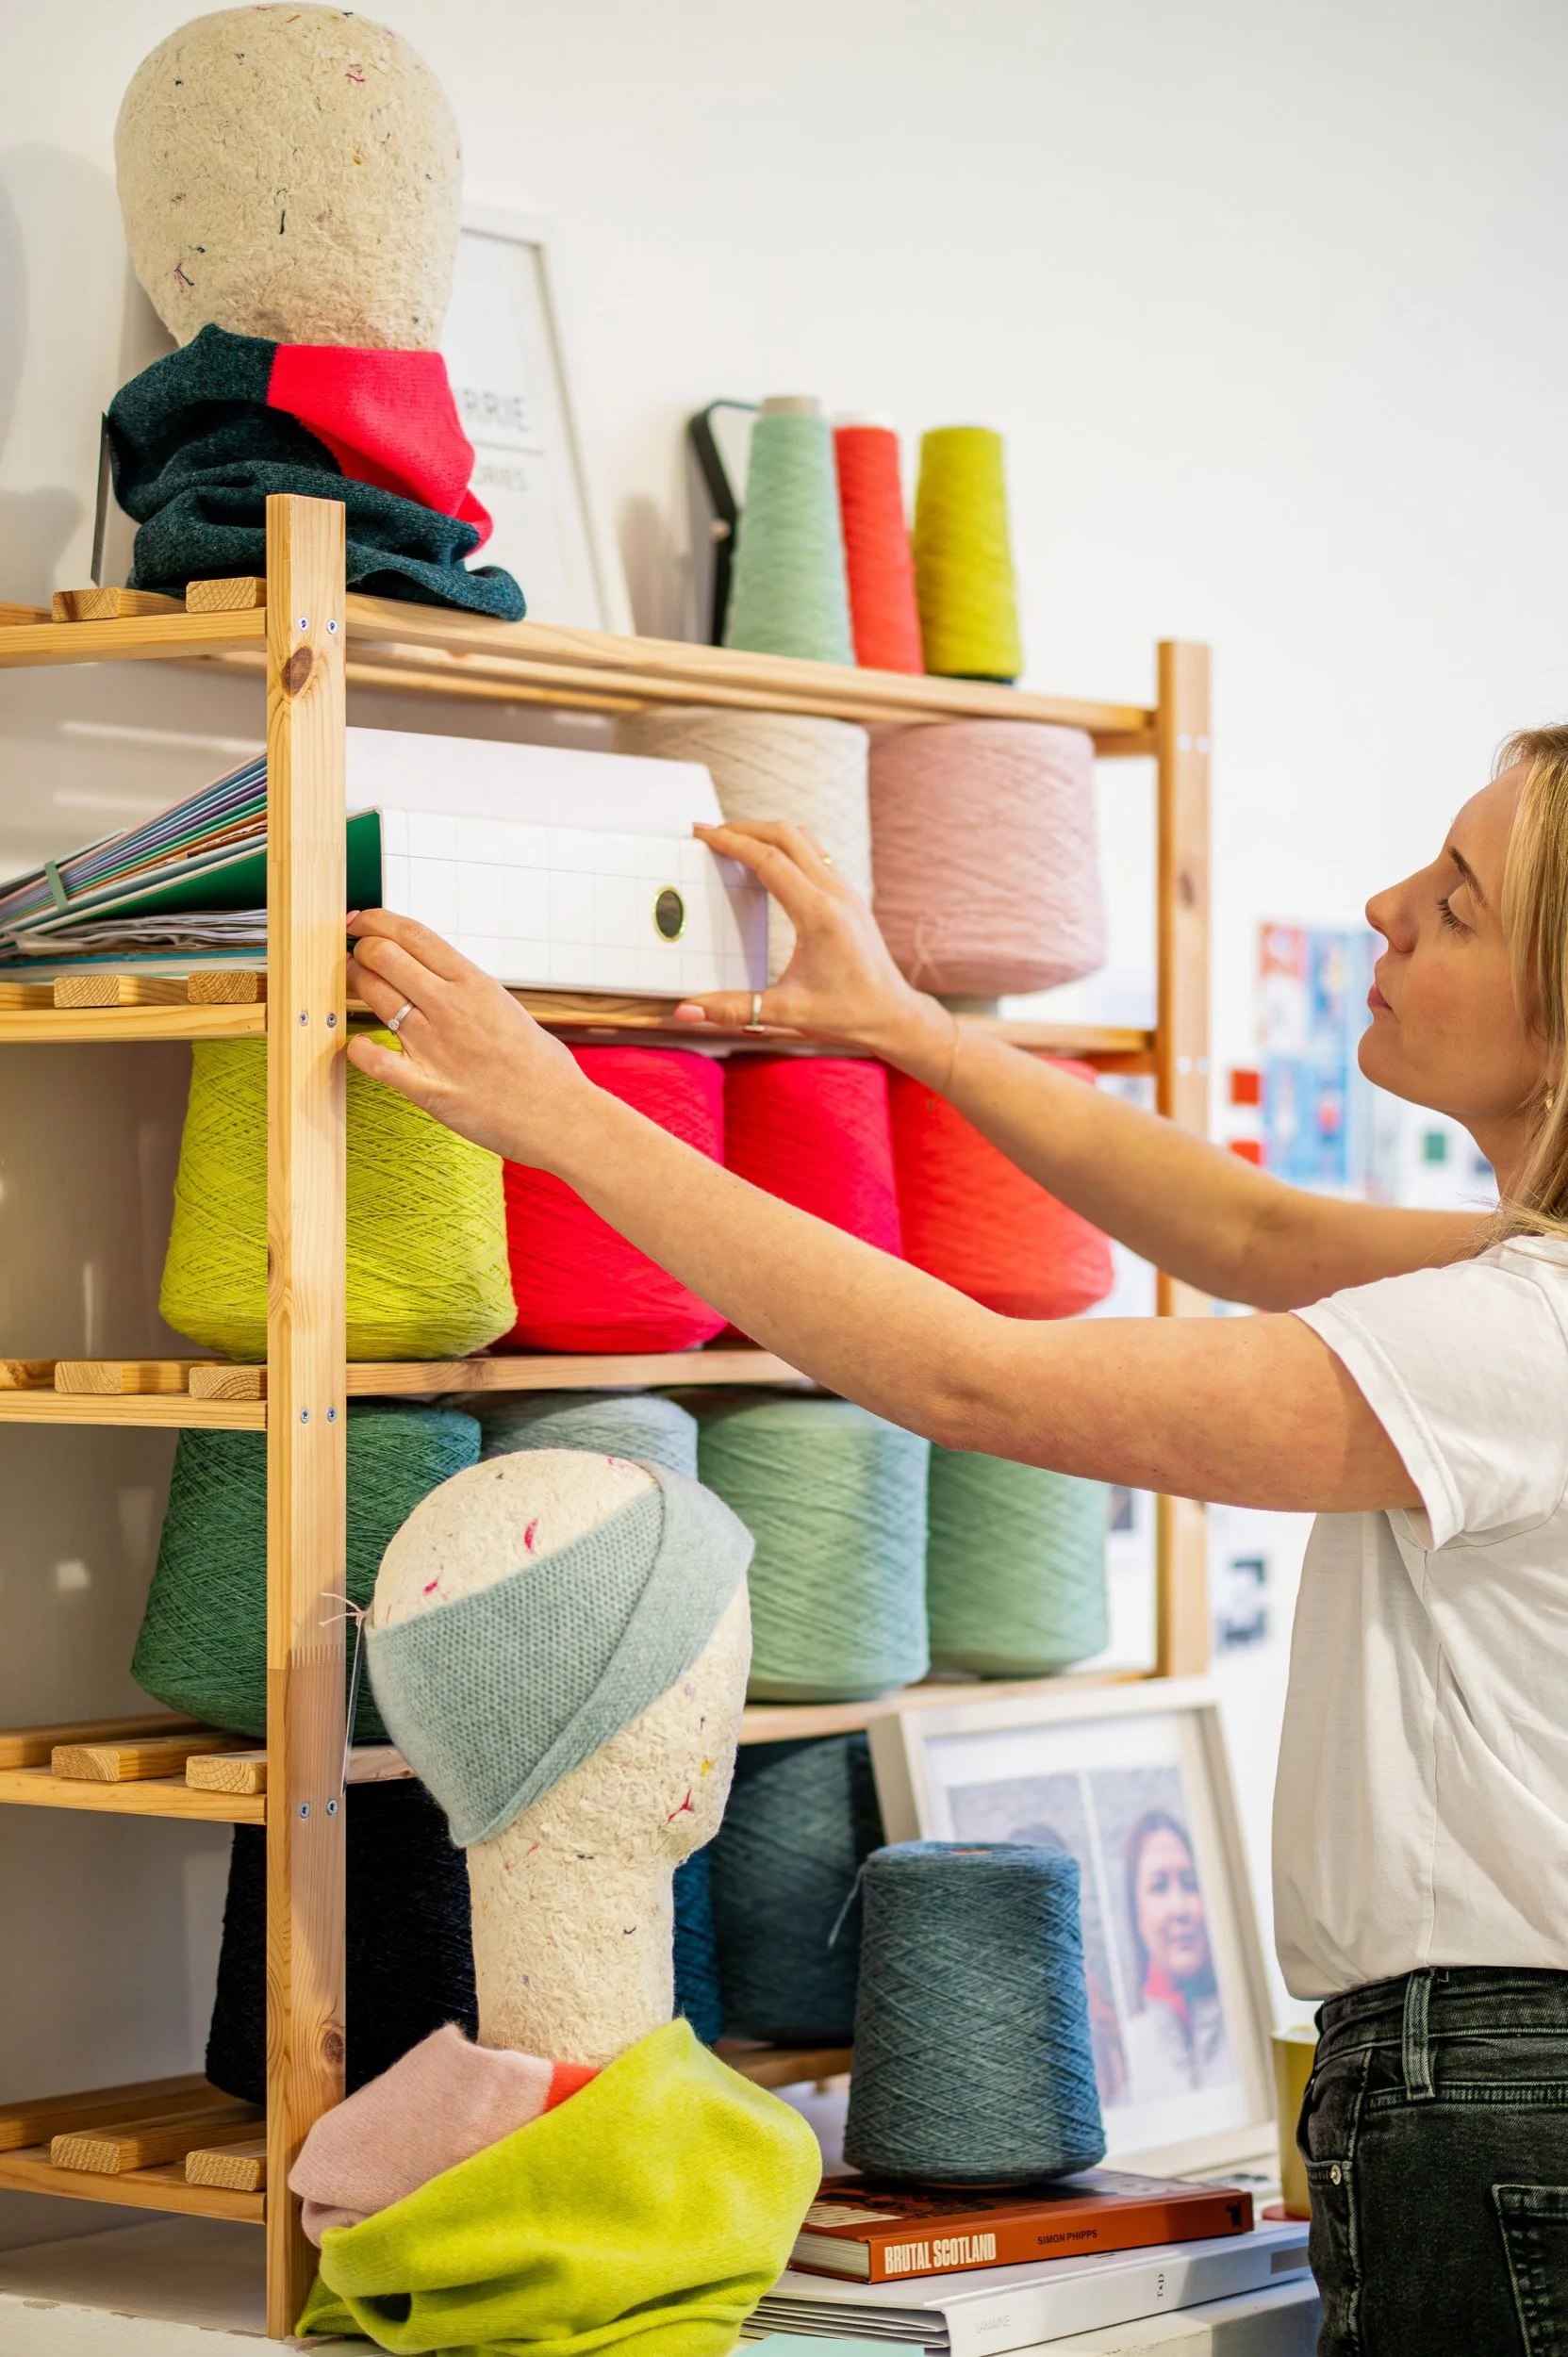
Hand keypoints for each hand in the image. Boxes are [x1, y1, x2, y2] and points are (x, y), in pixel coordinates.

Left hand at [345, 910, 590, 1168]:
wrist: (559, 1116)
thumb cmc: (543, 1068)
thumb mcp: (508, 1009)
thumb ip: (471, 992)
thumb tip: (445, 982)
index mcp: (474, 983)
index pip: (412, 933)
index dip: (376, 921)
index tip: (361, 924)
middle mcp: (450, 1007)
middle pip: (383, 955)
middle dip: (360, 951)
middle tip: (356, 958)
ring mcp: (434, 1045)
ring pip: (373, 995)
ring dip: (355, 986)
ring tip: (355, 989)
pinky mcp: (425, 1085)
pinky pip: (372, 1059)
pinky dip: (357, 1048)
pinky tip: (359, 1046)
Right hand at [674, 819, 953, 1074]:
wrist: (893, 1015)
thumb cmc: (847, 1014)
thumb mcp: (785, 1013)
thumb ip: (733, 1009)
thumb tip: (687, 1010)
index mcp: (818, 914)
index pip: (769, 860)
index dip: (731, 842)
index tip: (703, 834)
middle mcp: (836, 894)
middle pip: (786, 835)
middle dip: (745, 828)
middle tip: (711, 832)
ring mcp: (846, 892)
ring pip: (804, 839)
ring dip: (767, 833)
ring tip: (735, 841)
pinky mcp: (848, 897)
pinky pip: (815, 855)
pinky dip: (786, 847)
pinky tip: (767, 864)